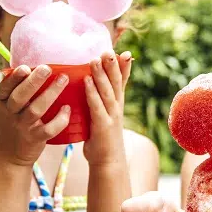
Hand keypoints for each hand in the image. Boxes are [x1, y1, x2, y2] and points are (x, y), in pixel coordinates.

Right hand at [0, 64, 70, 167]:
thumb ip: (15, 89)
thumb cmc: (11, 124)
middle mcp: (10, 114)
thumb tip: (30, 63)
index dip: (14, 78)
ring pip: (36, 110)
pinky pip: (48, 129)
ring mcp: (22, 127)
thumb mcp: (6, 107)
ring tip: (64, 79)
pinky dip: (59, 119)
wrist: (6, 158)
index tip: (25, 67)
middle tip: (47, 68)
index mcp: (2, 102)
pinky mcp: (34, 139)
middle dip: (33, 82)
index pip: (4, 88)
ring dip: (50, 94)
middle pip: (20, 96)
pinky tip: (68, 108)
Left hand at [82, 50, 131, 165]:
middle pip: (117, 82)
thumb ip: (98, 101)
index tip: (125, 52)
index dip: (124, 67)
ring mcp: (111, 116)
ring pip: (107, 91)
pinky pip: (97, 105)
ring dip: (101, 74)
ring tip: (95, 59)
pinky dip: (92, 92)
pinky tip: (86, 80)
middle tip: (108, 49)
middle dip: (113, 65)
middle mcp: (117, 107)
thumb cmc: (102, 138)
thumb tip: (88, 85)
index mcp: (117, 104)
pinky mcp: (103, 126)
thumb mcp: (103, 115)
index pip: (122, 81)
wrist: (108, 162)